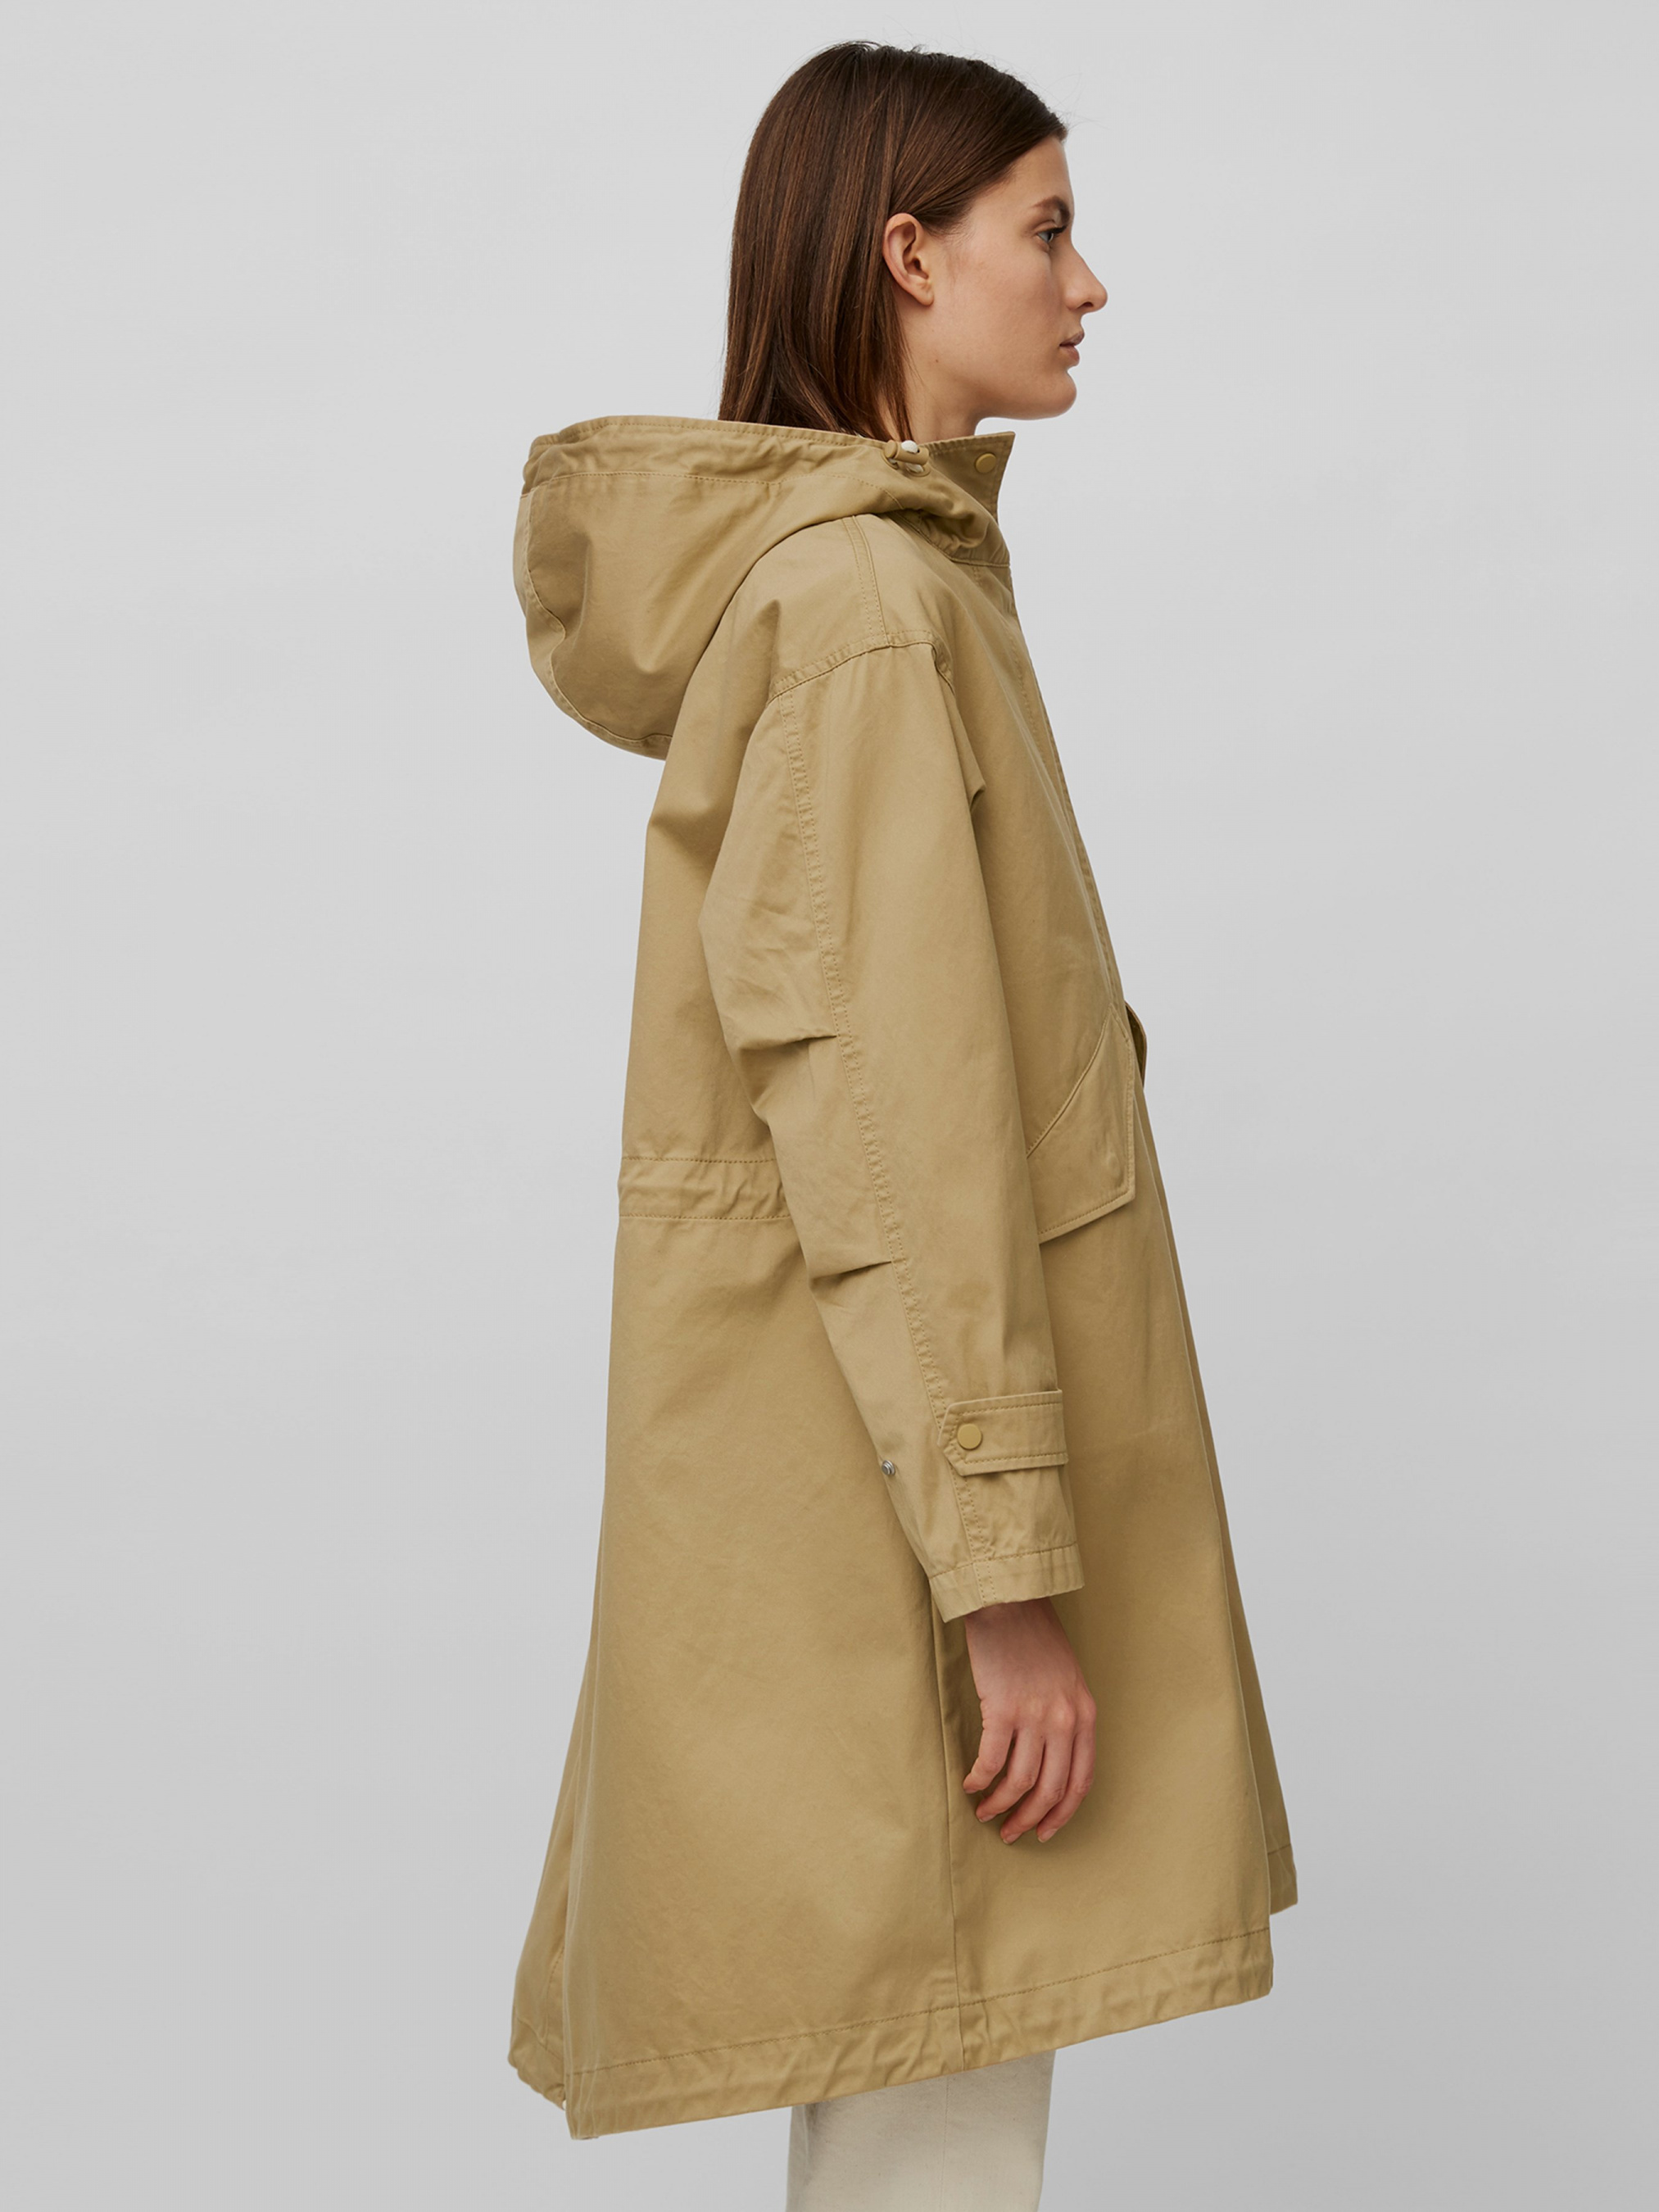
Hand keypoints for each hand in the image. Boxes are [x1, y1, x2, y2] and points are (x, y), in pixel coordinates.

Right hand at [961, 1596, 1095, 1842]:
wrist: (1009, 1602)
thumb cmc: (1035, 1637)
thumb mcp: (1068, 1679)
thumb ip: (1066, 1717)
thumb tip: (1050, 1761)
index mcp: (1085, 1715)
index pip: (1080, 1782)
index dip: (1061, 1814)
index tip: (1044, 1831)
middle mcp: (1065, 1721)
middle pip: (1050, 1790)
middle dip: (1030, 1819)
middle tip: (1011, 1833)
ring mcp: (1035, 1716)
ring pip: (1020, 1783)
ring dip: (1001, 1805)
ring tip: (986, 1813)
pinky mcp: (1003, 1709)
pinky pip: (991, 1761)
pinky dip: (980, 1780)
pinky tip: (969, 1785)